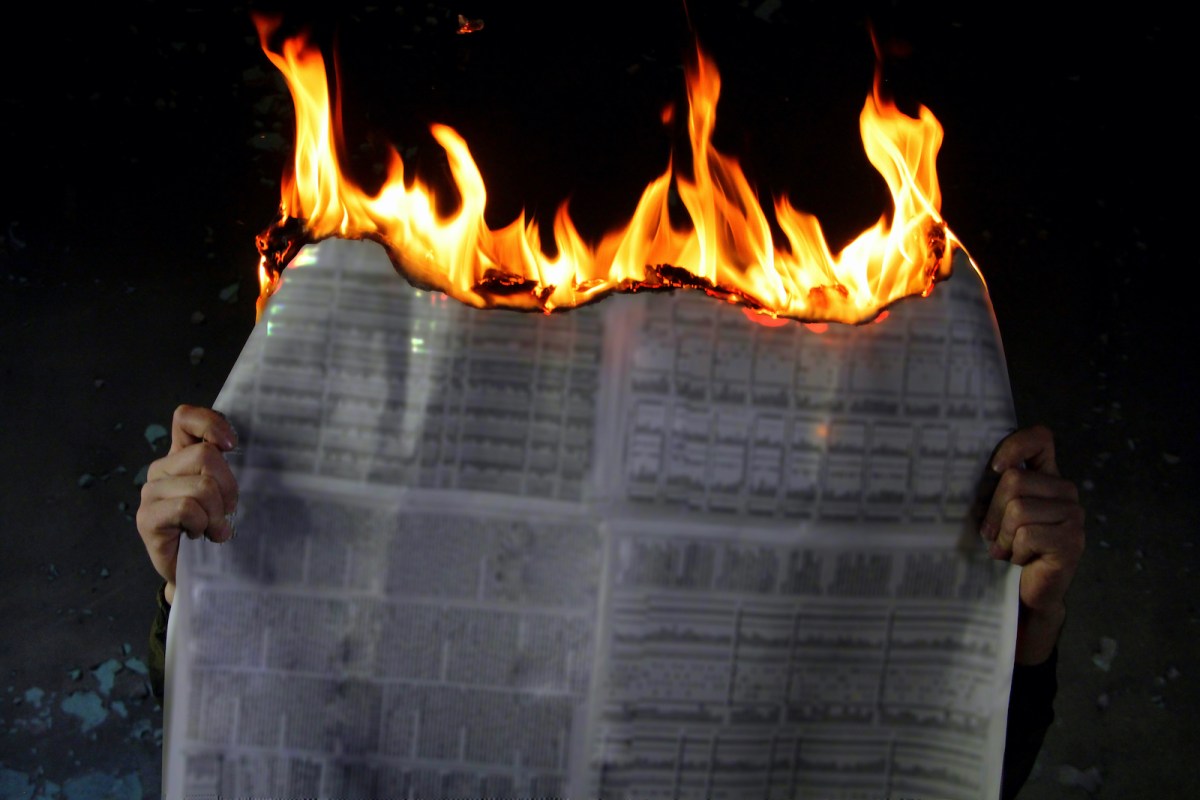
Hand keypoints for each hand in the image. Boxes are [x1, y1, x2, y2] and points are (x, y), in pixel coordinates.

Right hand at [136, 405, 238, 605]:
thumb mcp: (228, 493)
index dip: (210, 424)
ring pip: (200, 486)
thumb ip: (228, 468)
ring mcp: (151, 493)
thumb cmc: (216, 528)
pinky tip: (200, 536)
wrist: (198, 573)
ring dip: (216, 512)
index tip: (231, 445)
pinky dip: (202, 523)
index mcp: (182, 455)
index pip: (185, 418)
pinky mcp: (146, 518)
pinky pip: (186, 508)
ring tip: (214, 529)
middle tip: (227, 512)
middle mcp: (163, 469)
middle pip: (205, 456)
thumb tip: (240, 448)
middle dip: (228, 487)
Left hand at [980, 425, 1084, 664]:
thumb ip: (994, 488)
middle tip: (992, 535)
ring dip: (1003, 536)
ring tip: (1007, 550)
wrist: (1024, 594)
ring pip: (1018, 509)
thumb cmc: (1006, 549)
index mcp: (1047, 477)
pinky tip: (1020, 561)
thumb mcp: (996, 513)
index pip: (1040, 438)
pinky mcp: (1072, 541)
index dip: (1015, 446)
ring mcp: (1074, 516)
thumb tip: (955, 467)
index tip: (994, 468)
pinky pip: (1027, 534)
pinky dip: (1014, 550)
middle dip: (993, 511)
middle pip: (1015, 480)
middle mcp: (1065, 491)